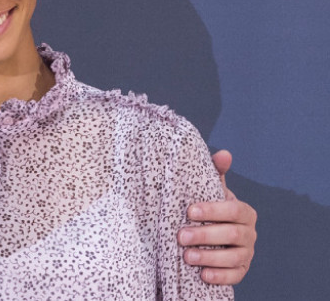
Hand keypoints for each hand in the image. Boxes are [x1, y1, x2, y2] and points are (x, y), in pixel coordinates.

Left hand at [177, 150, 256, 284]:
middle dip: (205, 235)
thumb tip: (224, 154)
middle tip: (180, 236)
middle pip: (232, 234)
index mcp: (243, 211)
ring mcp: (247, 253)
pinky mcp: (241, 270)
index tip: (189, 211)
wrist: (213, 235)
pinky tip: (203, 275)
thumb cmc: (209, 209)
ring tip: (187, 257)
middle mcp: (249, 232)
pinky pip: (235, 276)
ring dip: (210, 257)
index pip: (233, 209)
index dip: (212, 210)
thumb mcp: (210, 191)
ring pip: (234, 257)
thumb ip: (215, 172)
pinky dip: (220, 276)